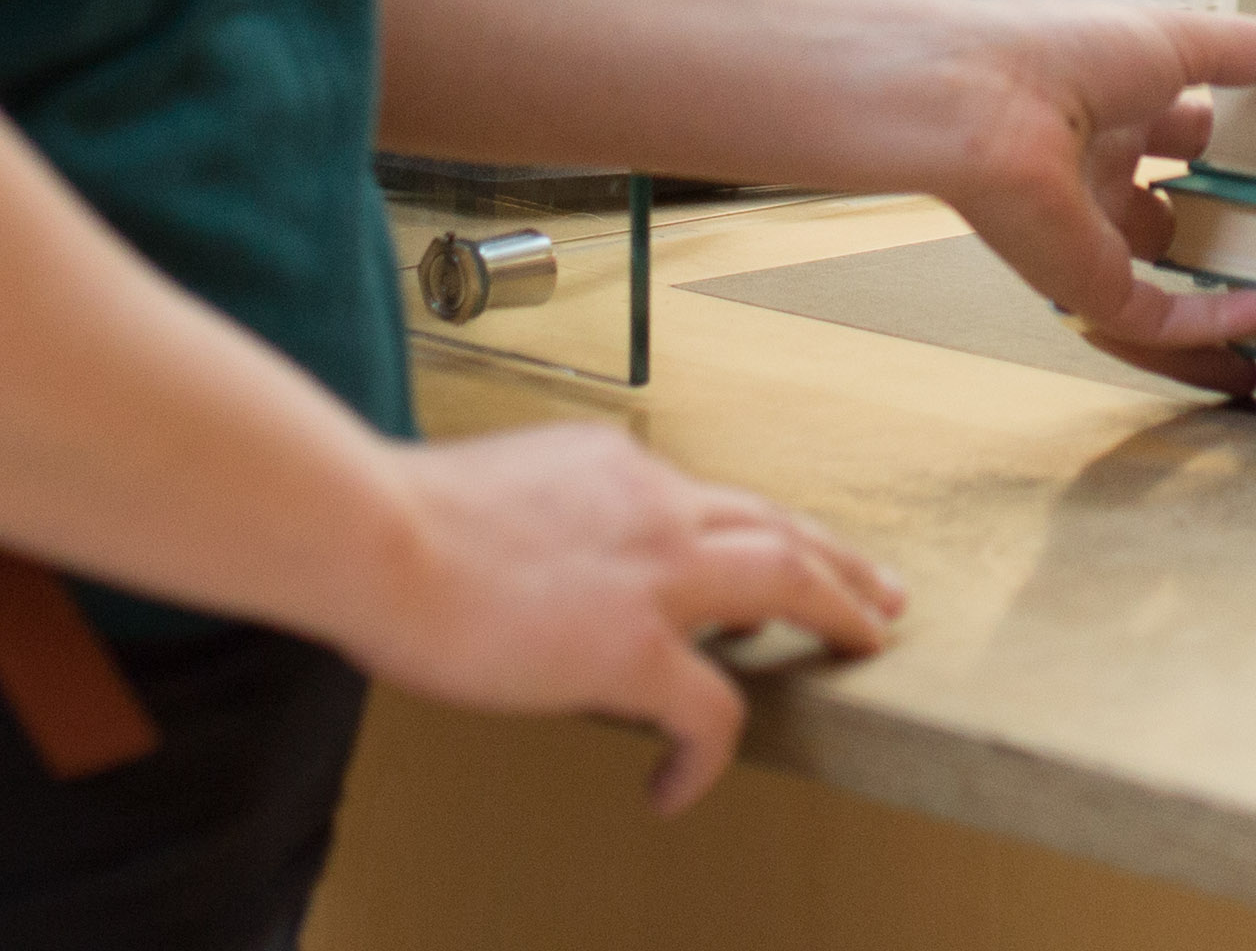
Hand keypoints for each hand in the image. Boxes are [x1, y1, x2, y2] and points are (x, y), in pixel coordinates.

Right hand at [339, 423, 903, 812]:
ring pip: (787, 579)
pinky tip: (674, 788)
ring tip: (867, 645)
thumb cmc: (394, 519)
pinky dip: (704, 756)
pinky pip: (712, 711)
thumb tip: (524, 560)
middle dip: (838, 558)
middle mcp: (651, 502)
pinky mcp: (636, 646)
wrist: (375, 534)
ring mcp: (655, 572)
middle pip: (776, 523)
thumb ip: (535, 516)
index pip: (698, 498)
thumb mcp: (490, 489)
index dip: (737, 533)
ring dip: (839, 608)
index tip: (756, 554)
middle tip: (881, 591)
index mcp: (611, 466)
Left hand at [922, 1, 1255, 393]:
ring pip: (1164, 285)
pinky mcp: (1085, 285)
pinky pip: (1158, 320)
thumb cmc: (1056, 53)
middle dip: (1222, 235)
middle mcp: (1096, 173)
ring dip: (1219, 313)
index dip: (1232, 143)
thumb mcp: (1180, 39)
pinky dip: (1214, 322)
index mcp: (1110, 104)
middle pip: (1170, 216)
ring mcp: (1090, 233)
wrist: (979, 107)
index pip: (1182, 131)